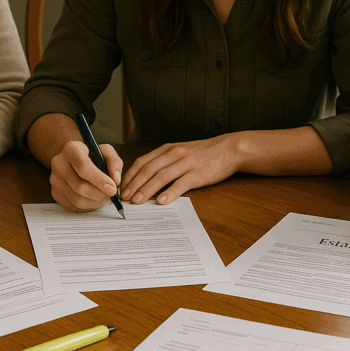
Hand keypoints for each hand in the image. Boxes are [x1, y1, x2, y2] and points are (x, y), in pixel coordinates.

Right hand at [50, 140, 122, 211]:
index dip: (99, 179)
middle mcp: (59, 163)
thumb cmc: (93, 155)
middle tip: (111, 194)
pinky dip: (87, 206)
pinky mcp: (55, 192)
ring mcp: (54, 179)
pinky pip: (72, 206)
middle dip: (99, 194)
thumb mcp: (106, 152)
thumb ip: (114, 163)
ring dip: (95, 202)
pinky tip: (95, 199)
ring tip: (104, 197)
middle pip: (79, 186)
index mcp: (71, 149)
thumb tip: (115, 180)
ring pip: (76, 199)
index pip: (83, 166)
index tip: (112, 188)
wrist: (75, 160)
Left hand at [120, 134, 244, 204]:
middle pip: (148, 169)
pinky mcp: (198, 173)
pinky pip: (181, 184)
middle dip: (134, 184)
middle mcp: (174, 154)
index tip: (121, 188)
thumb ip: (164, 162)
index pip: (142, 162)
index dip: (130, 175)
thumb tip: (145, 178)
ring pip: (161, 176)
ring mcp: (186, 163)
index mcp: (167, 149)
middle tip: (124, 198)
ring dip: (147, 189)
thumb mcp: (180, 152)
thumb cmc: (203, 154)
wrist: (228, 149)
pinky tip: (161, 201)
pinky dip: (169, 192)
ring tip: (137, 201)